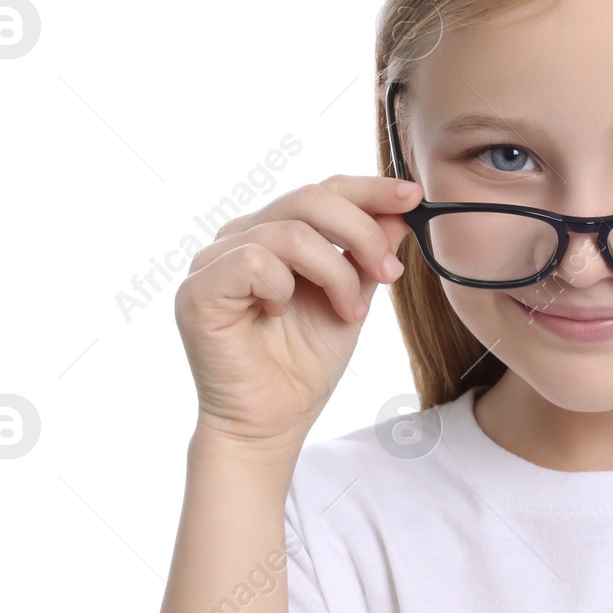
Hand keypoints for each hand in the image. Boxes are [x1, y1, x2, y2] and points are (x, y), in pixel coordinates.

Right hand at [174, 174, 422, 452]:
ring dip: (334, 274)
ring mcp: (213, 260)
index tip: (414, 198)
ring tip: (347, 313)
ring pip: (291, 232)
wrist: (273, 422)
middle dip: (362, 234)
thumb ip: (367, 254)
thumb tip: (398, 210)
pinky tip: (282, 315)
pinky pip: (253, 260)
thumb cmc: (304, 364)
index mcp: (273, 232)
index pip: (324, 190)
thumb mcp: (352, 298)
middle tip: (389, 275)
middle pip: (310, 198)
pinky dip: (283, 288)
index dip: (371, 190)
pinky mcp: (198, 290)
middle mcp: (240, 237)